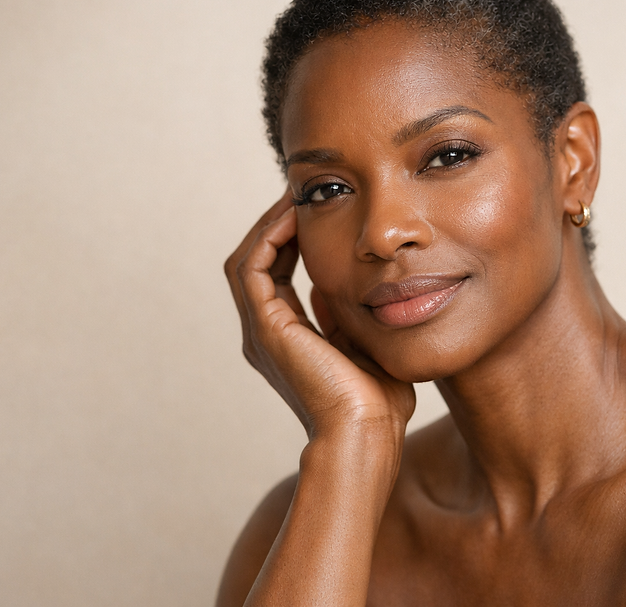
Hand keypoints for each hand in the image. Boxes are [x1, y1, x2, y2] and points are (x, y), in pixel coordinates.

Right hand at [224, 192, 414, 440]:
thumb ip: (348, 316)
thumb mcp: (364, 345)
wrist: (368, 432)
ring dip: (269, 226)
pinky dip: (268, 238)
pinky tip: (294, 217)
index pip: (279, 275)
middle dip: (276, 226)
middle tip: (303, 194)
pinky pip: (253, 268)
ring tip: (296, 197)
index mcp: (287, 340)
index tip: (317, 212)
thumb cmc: (378, 402)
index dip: (293, 241)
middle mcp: (266, 334)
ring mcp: (262, 332)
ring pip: (247, 260)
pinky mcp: (267, 328)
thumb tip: (344, 283)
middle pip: (257, 263)